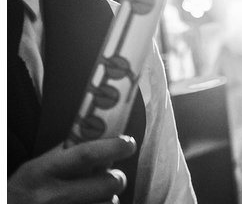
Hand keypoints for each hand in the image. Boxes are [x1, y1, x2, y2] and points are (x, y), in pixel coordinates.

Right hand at [8, 136, 135, 203]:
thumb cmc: (24, 191)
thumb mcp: (36, 168)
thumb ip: (66, 153)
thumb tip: (101, 135)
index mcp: (43, 172)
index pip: (86, 154)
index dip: (112, 146)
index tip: (128, 143)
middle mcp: (52, 196)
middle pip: (107, 183)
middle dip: (116, 178)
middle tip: (112, 176)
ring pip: (109, 203)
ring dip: (108, 198)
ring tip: (93, 196)